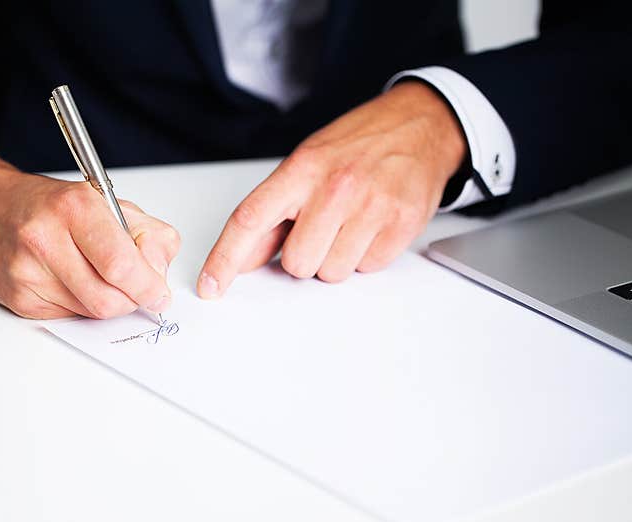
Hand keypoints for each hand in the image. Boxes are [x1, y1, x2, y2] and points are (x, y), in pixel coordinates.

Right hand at [0, 151, 179, 318]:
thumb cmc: (49, 207)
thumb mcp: (108, 203)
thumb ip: (147, 235)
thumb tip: (159, 274)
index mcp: (75, 207)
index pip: (122, 265)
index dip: (148, 288)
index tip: (158, 294)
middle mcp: (46, 239)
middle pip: (108, 299)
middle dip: (131, 300)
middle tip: (135, 290)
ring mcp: (28, 272)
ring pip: (91, 313)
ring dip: (106, 303)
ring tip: (97, 277)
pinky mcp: (19, 299)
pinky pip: (68, 318)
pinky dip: (80, 306)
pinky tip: (69, 282)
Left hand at [197, 81, 465, 296]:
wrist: (421, 125)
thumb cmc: (358, 145)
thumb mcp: (306, 165)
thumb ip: (272, 214)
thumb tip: (243, 259)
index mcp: (302, 169)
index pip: (250, 220)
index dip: (224, 259)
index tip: (210, 286)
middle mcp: (335, 187)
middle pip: (297, 263)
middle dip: (305, 255)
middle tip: (322, 227)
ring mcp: (371, 206)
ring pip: (332, 273)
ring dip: (337, 257)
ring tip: (351, 222)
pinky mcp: (401, 225)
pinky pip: (367, 268)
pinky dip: (367, 255)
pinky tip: (373, 224)